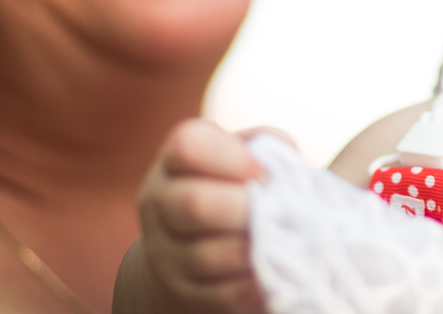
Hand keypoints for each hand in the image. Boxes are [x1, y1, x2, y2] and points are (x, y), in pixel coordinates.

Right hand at [115, 119, 267, 313]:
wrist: (198, 240)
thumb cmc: (238, 183)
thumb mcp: (250, 154)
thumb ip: (269, 150)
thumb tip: (283, 172)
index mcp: (176, 159)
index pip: (189, 147)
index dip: (234, 159)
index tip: (265, 173)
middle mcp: (159, 201)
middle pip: (194, 205)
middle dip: (245, 209)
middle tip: (280, 211)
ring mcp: (163, 250)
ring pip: (208, 255)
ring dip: (254, 250)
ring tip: (283, 241)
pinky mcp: (180, 291)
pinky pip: (220, 294)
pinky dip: (254, 284)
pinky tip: (275, 272)